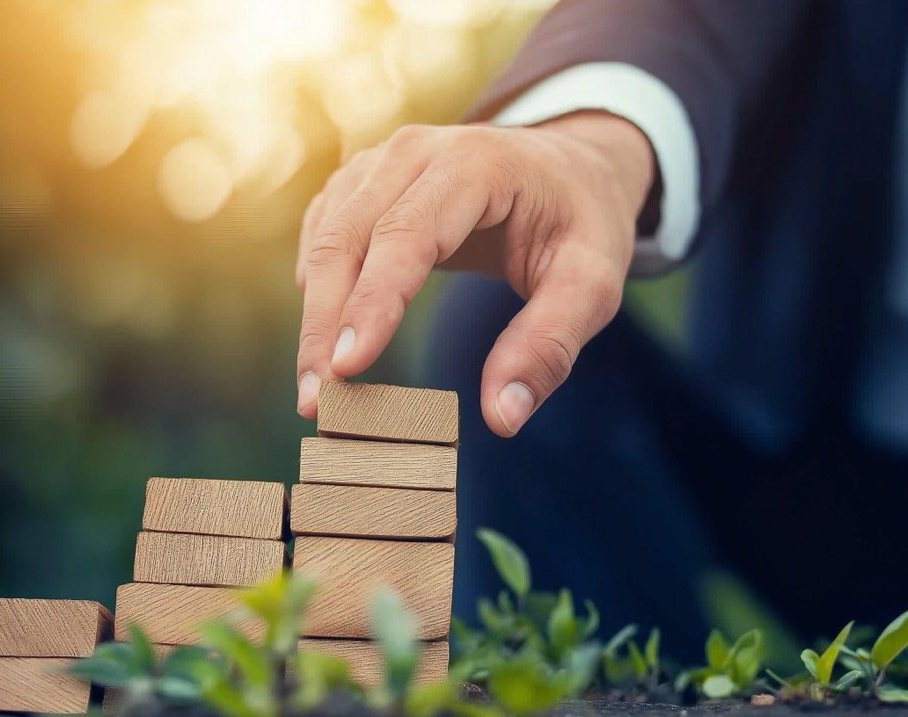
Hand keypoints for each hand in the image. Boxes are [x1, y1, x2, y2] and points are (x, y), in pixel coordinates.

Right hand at [295, 111, 653, 436]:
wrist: (568, 169)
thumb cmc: (581, 224)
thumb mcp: (592, 283)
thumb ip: (550, 346)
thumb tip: (502, 419)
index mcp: (476, 163)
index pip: (409, 234)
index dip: (374, 302)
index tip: (347, 368)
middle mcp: (416, 151)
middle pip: (351, 237)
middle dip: (326, 324)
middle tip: (316, 403)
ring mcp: (382, 161)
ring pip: (327, 238)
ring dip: (315, 316)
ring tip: (314, 389)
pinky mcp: (363, 182)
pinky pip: (324, 233)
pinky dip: (318, 289)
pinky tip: (322, 342)